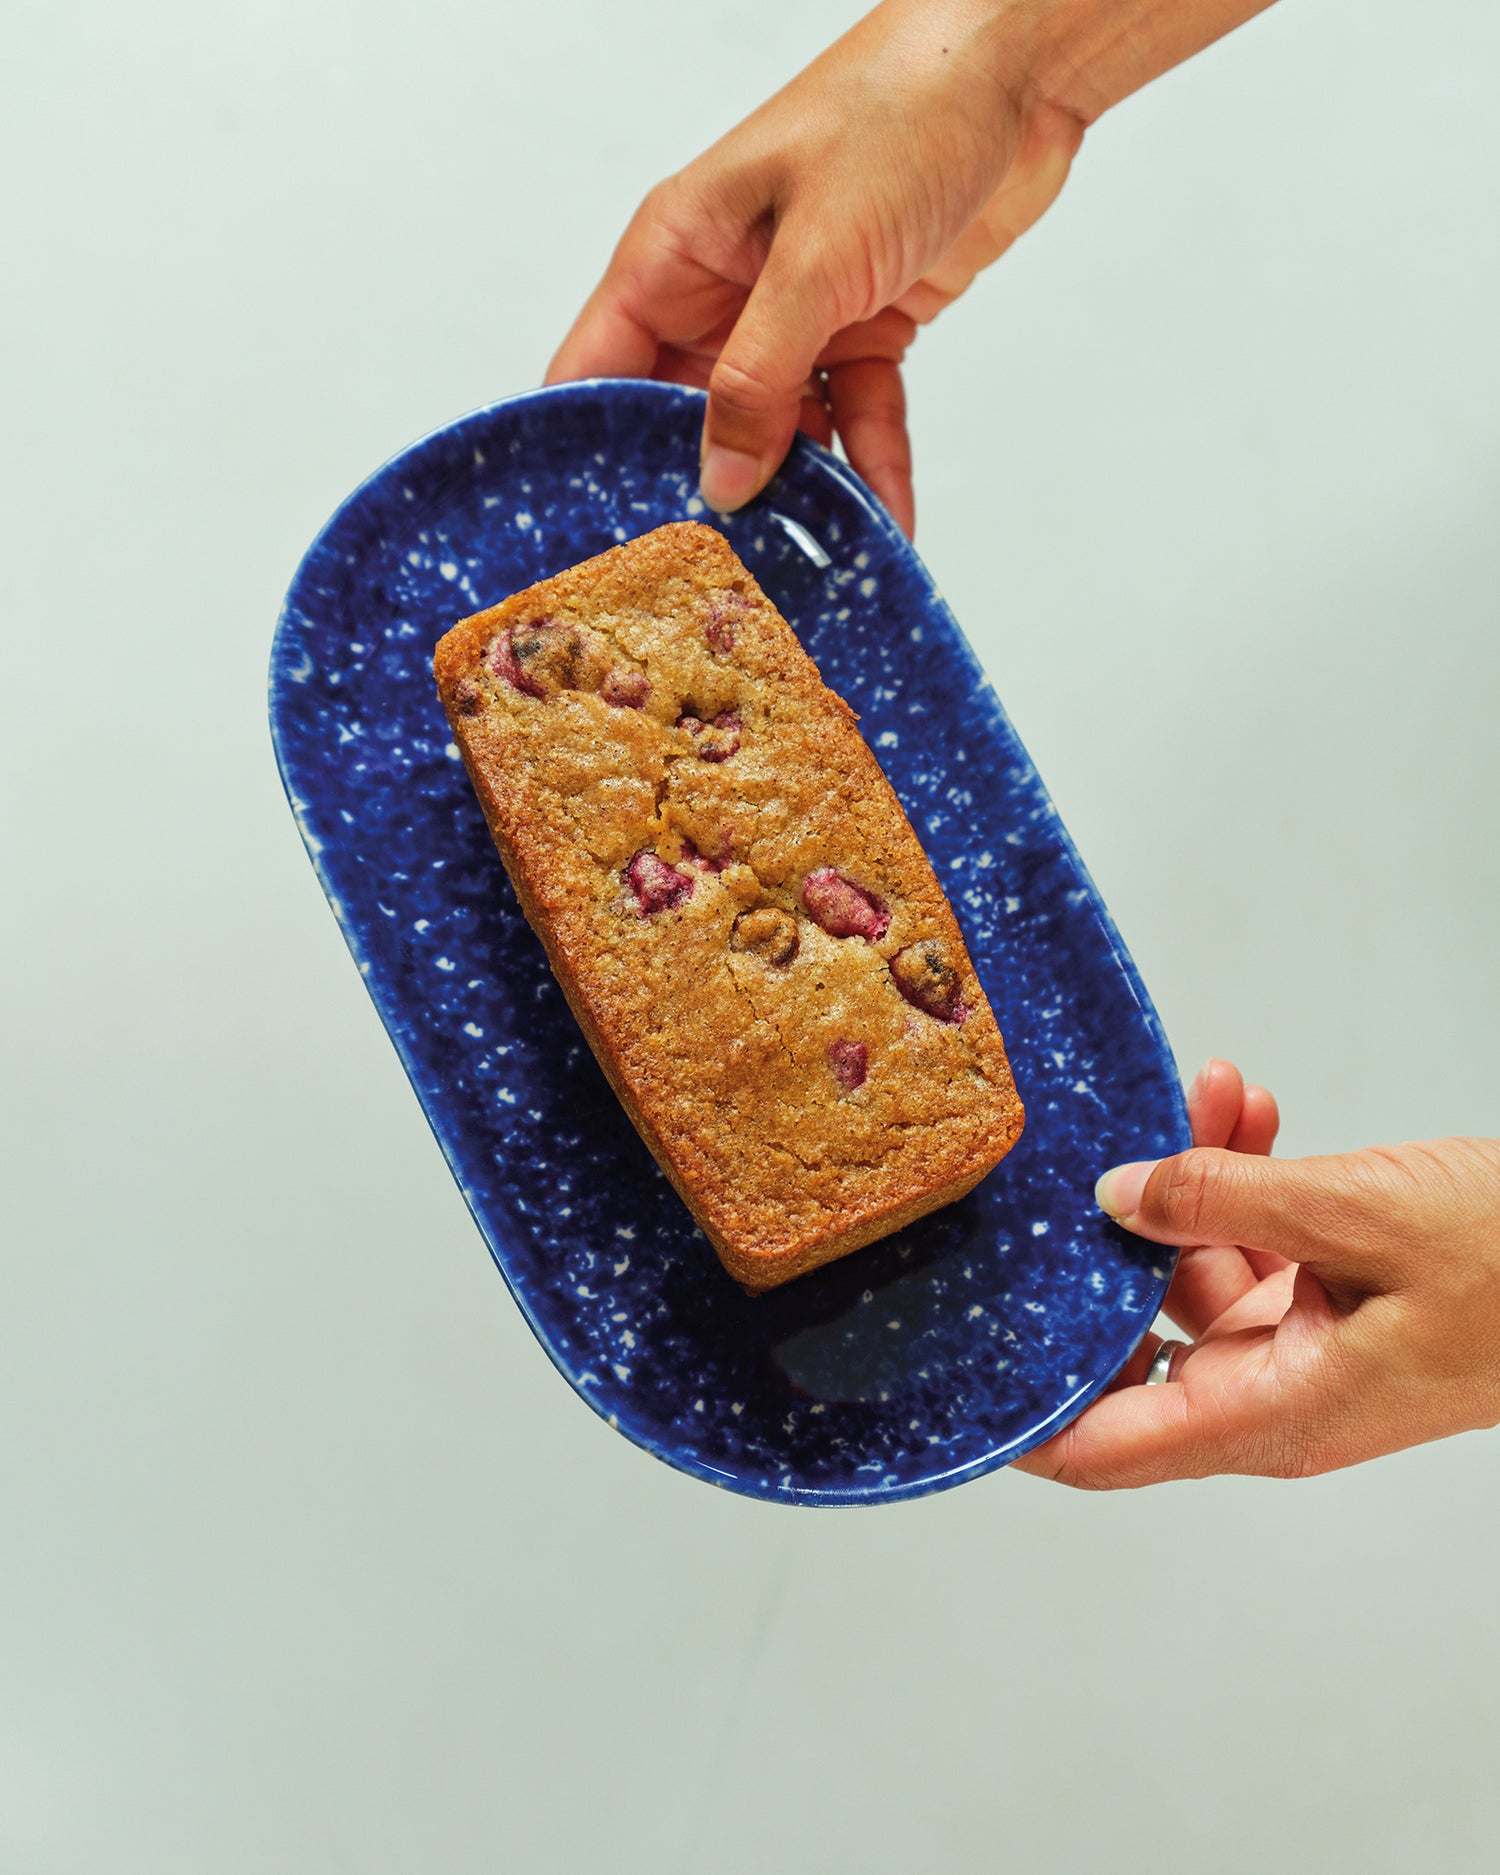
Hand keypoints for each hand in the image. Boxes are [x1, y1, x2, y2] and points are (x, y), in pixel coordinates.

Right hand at [547, 0, 1086, 536]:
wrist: (1017, 75)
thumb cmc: (898, 114)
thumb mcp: (812, 259)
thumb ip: (759, 378)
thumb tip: (721, 478)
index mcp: (675, 252)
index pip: (600, 369)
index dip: (593, 452)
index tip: (601, 539)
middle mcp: (724, 289)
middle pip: (691, 417)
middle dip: (710, 491)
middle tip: (717, 579)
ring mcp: (794, 313)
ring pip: (780, 430)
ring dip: (802, 494)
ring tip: (811, 567)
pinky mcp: (862, 328)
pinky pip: (855, 417)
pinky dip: (873, 465)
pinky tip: (887, 521)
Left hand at [1012, 1061, 1499, 1486]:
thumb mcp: (1360, 1214)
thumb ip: (1225, 1202)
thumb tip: (1116, 1197)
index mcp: (1273, 1414)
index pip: (1104, 1447)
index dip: (1019, 1419)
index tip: (946, 1368)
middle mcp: (1274, 1397)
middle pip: (1136, 1340)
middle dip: (1109, 1240)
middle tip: (1091, 1156)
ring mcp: (1302, 1353)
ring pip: (1196, 1272)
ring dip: (1193, 1183)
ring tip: (1204, 1096)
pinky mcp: (1330, 1307)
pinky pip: (1255, 1248)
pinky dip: (1244, 1183)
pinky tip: (1247, 1111)